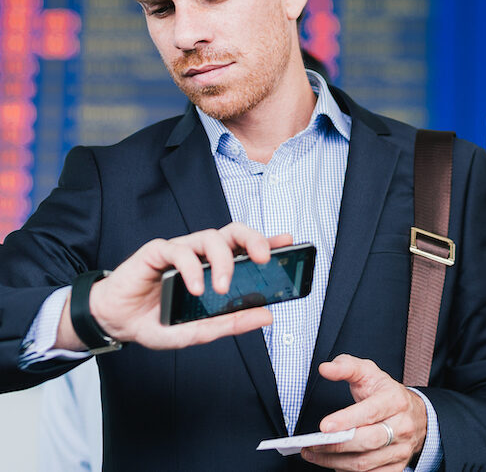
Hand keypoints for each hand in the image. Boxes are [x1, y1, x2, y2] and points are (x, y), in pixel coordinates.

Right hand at [57, 223, 291, 350]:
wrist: (117, 321)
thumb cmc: (157, 319)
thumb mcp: (197, 330)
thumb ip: (230, 323)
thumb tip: (266, 315)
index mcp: (214, 267)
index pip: (246, 248)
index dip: (268, 240)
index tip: (290, 242)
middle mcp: (201, 254)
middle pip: (232, 232)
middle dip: (253, 239)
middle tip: (265, 258)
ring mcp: (180, 250)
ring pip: (210, 237)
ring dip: (223, 261)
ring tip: (224, 288)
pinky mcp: (157, 251)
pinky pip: (179, 250)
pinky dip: (191, 268)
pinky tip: (195, 286)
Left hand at [301, 354, 426, 470]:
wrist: (413, 412)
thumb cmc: (384, 391)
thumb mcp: (367, 371)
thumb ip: (345, 367)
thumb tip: (325, 369)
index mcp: (394, 400)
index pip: (369, 412)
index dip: (346, 420)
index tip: (324, 426)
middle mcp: (402, 426)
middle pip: (367, 441)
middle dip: (336, 446)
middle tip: (313, 444)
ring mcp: (401, 448)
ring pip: (366, 462)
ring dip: (336, 462)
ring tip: (315, 455)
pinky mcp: (398, 465)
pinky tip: (334, 464)